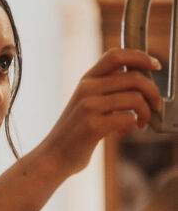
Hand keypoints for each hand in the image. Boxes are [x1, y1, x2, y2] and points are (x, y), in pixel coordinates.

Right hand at [39, 48, 161, 177]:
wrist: (54, 156)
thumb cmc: (76, 131)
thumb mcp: (88, 103)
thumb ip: (108, 90)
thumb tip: (142, 84)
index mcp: (87, 80)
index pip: (116, 55)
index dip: (140, 56)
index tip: (156, 66)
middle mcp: (87, 88)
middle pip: (134, 78)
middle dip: (153, 92)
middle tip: (156, 105)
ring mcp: (88, 106)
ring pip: (135, 99)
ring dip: (146, 113)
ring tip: (141, 123)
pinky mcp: (92, 126)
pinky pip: (128, 118)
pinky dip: (132, 126)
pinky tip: (121, 132)